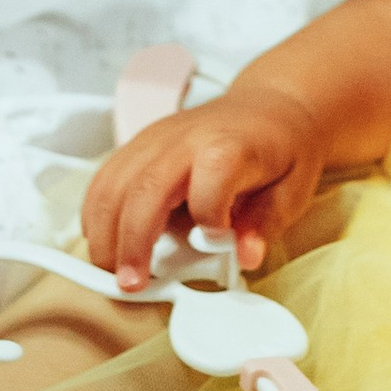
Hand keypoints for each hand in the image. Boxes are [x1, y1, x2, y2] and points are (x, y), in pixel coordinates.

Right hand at [81, 81, 327, 289]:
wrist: (268, 106)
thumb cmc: (281, 148)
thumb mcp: (294, 188)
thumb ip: (267, 223)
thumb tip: (246, 257)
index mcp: (229, 146)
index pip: (210, 179)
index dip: (210, 217)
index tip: (218, 244)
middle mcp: (186, 140)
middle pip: (145, 187)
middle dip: (131, 241)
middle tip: (132, 284)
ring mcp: (156, 139)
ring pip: (113, 182)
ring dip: (105, 232)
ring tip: (115, 271)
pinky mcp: (140, 144)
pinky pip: (104, 177)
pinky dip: (96, 213)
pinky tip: (106, 242)